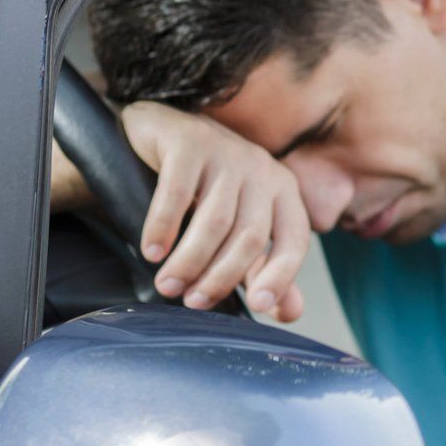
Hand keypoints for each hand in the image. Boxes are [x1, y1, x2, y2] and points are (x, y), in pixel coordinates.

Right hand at [121, 102, 308, 322]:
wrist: (165, 133)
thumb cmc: (208, 190)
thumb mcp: (241, 228)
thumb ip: (264, 269)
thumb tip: (290, 312)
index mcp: (283, 191)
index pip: (294, 239)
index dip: (281, 274)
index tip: (258, 306)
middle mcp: (262, 169)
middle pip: (249, 236)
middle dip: (220, 276)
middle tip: (190, 302)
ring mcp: (227, 152)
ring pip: (214, 220)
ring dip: (189, 260)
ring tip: (167, 286)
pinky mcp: (190, 142)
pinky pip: (177, 192)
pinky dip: (163, 226)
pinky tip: (151, 251)